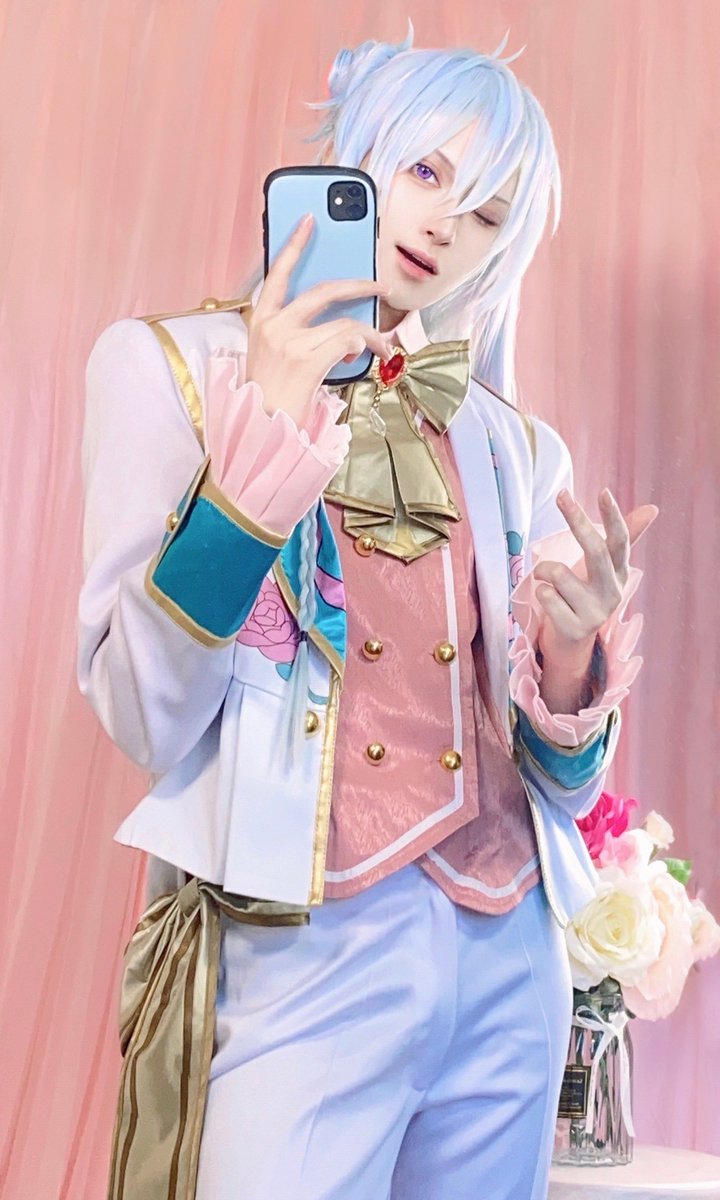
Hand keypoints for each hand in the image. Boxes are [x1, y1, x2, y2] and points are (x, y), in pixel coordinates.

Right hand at [246, 213, 392, 425]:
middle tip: (379, 287)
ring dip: (371, 335)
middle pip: (324, 290)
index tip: (309, 220)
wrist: (261, 429)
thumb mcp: (273, 357)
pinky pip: (349, 340)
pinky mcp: (306, 359)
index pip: (278, 273)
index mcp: (261, 321)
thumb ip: (298, 333)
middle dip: (359, 285)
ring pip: (345, 322)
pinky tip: (368, 357)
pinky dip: (366, 347)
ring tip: (381, 346)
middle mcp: (273, 325)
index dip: (294, 244)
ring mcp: (289, 341)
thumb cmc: (270, 398)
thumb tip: (343, 326)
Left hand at [534, 487, 658, 660]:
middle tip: (562, 495)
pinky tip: (548, 601)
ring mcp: (594, 613)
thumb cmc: (584, 595)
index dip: (613, 517)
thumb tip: (652, 508)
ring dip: (544, 571)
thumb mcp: (604, 568)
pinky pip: (545, 594)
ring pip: (559, 573)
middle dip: (577, 520)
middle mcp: (612, 593)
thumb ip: (624, 538)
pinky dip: (539, 591)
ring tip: (547, 580)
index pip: (621, 541)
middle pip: (596, 551)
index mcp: (620, 573)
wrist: (571, 641)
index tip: (603, 492)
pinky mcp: (574, 628)